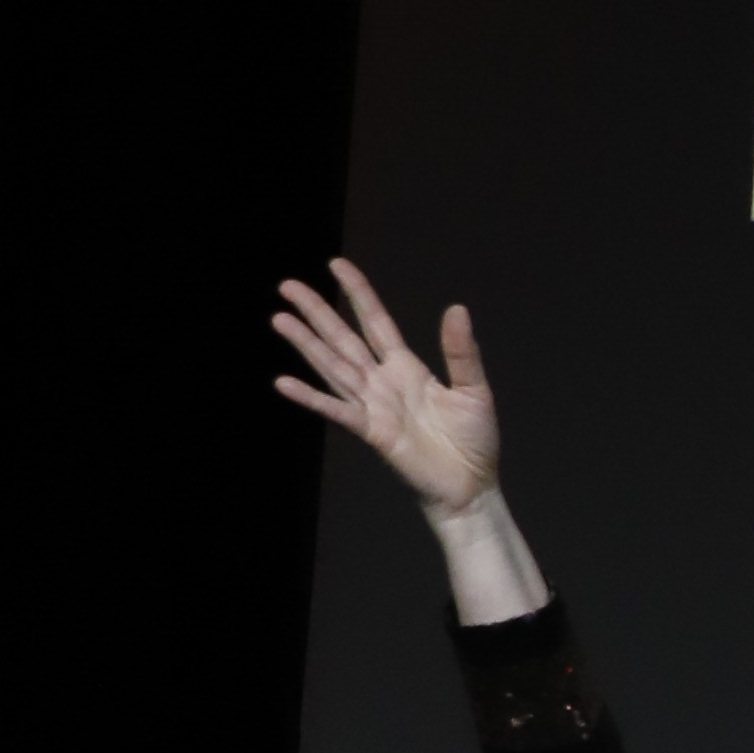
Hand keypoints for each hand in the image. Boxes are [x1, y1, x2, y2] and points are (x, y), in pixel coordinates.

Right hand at [273, 257, 500, 511]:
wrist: (470, 486)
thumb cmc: (473, 441)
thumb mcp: (474, 389)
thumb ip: (461, 351)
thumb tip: (457, 308)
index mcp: (407, 367)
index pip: (376, 322)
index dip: (358, 294)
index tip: (337, 266)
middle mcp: (383, 382)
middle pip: (343, 339)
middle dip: (317, 312)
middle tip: (287, 286)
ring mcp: (374, 406)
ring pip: (333, 367)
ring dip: (306, 345)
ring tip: (279, 320)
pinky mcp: (372, 432)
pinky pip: (338, 411)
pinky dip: (311, 397)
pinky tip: (284, 382)